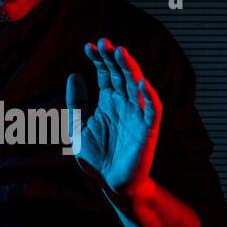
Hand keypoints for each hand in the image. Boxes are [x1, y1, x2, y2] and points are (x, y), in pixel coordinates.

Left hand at [66, 37, 161, 196]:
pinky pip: (152, 110)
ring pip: (137, 86)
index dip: (99, 60)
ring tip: (120, 52)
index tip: (88, 47)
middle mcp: (125, 104)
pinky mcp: (148, 130)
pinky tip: (141, 83)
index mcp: (108, 102)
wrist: (110, 183)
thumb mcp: (77, 128)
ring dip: (130, 69)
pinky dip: (149, 96)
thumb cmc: (96, 156)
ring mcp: (138, 115)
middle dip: (114, 58)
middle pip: (122, 75)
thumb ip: (76, 103)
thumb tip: (74, 75)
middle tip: (105, 43)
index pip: (106, 74)